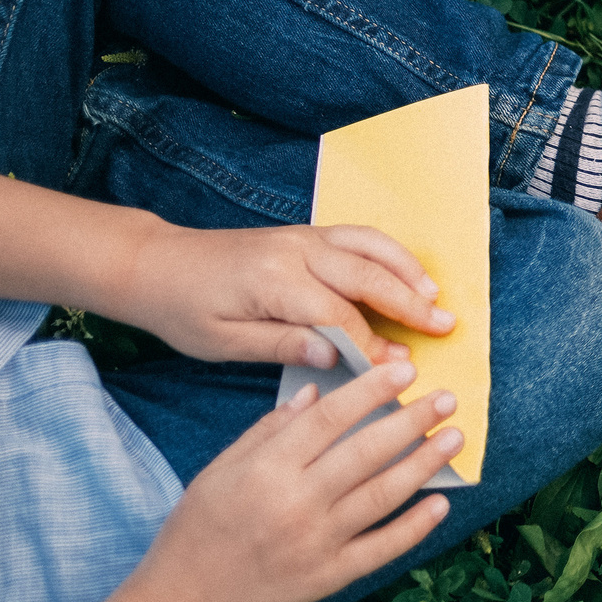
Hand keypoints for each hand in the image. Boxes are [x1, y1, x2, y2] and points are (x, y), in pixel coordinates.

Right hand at [81, 362, 460, 601]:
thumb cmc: (198, 530)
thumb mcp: (220, 470)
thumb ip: (269, 430)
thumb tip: (315, 393)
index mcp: (266, 471)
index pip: (330, 419)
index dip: (371, 390)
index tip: (405, 370)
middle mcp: (295, 504)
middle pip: (367, 452)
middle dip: (413, 421)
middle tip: (447, 398)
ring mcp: (316, 543)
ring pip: (382, 495)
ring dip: (424, 464)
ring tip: (454, 438)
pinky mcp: (328, 577)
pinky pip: (381, 548)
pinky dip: (415, 526)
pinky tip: (441, 503)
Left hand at [120, 221, 450, 370]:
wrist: (156, 264)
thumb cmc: (183, 311)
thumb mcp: (221, 342)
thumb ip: (280, 344)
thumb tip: (332, 356)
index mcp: (274, 282)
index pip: (339, 315)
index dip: (372, 344)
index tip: (398, 368)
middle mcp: (296, 251)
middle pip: (367, 275)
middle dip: (410, 302)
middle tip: (445, 326)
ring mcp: (304, 236)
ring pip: (371, 247)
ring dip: (408, 271)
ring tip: (435, 298)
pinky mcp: (306, 233)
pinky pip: (360, 237)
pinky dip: (391, 253)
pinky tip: (407, 273)